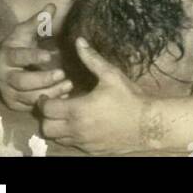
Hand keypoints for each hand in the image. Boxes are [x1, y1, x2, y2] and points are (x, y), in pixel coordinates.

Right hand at [0, 6, 72, 111]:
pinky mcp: (15, 104)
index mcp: (7, 55)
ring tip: (68, 85)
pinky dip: (47, 102)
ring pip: (27, 97)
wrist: (5, 64)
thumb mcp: (25, 31)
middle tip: (62, 73)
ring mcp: (9, 92)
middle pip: (22, 81)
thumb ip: (39, 20)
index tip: (49, 56)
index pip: (18, 57)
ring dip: (48, 92)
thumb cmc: (18, 44)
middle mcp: (5, 76)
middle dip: (42, 79)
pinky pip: (31, 107)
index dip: (33, 57)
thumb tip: (52, 5)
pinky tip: (63, 96)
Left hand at [39, 39, 145, 154]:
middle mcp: (76, 129)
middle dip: (47, 116)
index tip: (51, 93)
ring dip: (58, 127)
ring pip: (57, 139)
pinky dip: (70, 136)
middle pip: (46, 128)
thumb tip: (79, 41)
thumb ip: (92, 58)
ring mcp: (82, 143)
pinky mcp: (90, 151)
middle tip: (57, 105)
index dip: (45, 100)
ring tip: (68, 114)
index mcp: (77, 110)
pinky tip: (82, 124)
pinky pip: (72, 146)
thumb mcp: (111, 74)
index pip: (47, 109)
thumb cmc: (128, 98)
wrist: (147, 125)